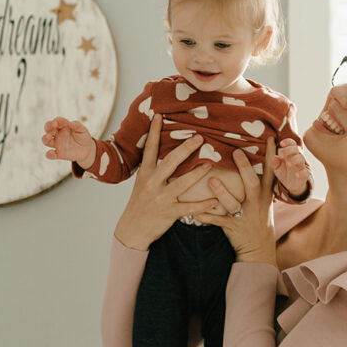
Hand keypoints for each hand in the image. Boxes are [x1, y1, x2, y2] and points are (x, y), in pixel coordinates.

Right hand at [42, 117, 95, 168]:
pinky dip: (49, 154)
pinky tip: (52, 153)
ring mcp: (57, 144)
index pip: (57, 121)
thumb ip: (77, 125)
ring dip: (45, 138)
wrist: (87, 150)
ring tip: (49, 137)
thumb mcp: (83, 130)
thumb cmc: (83, 137)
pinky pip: (50, 154)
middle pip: (48, 128)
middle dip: (48, 126)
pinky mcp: (58, 154)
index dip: (58, 120)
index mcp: (63, 127)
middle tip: (53, 126)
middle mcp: (57, 134)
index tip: (64, 122)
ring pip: (46, 140)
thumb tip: (70, 123)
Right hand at [113, 115, 216, 250]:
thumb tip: (165, 151)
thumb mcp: (142, 183)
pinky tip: (215, 200)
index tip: (160, 116)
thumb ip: (154, 168)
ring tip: (210, 164)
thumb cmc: (141, 203)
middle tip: (199, 137)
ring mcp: (160, 199)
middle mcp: (151, 184)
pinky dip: (203, 205)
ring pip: (182, 184)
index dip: (154, 132)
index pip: (150, 149)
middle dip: (185, 149)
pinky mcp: (169, 213)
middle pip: (170, 162)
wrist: (131, 230)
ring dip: (197, 174)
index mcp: (145, 174)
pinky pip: (189, 208)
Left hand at [196, 138, 277, 264]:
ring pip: (234, 203)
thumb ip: (259, 182)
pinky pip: (219, 222)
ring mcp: (245, 216)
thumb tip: (254, 158)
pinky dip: (207, 217)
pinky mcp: (234, 228)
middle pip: (252, 183)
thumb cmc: (257, 219)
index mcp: (264, 194)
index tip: (271, 138)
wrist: (259, 249)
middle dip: (245, 168)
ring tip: (211, 180)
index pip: (270, 172)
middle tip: (235, 152)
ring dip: (222, 192)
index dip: (271, 156)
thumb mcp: (263, 201)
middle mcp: (256, 203)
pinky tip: (196, 213)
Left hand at [271, 138, 309, 197]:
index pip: (292, 144)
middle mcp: (298, 157)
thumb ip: (275, 163)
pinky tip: (296, 175)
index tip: (281, 144)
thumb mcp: (277, 169)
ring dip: (294, 160)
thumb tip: (273, 158)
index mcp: (291, 154)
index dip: (288, 142)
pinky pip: (306, 172)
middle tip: (281, 155)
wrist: (292, 187)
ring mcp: (303, 166)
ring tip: (288, 164)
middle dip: (289, 150)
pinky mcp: (306, 175)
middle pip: (297, 149)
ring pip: (302, 158)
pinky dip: (302, 173)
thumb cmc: (285, 174)